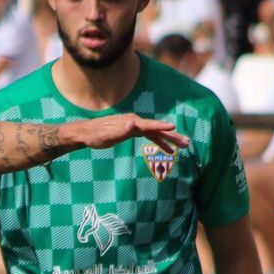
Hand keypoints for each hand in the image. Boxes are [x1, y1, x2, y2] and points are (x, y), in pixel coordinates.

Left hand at [63, 114, 188, 154]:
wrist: (87, 133)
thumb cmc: (95, 136)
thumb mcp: (107, 135)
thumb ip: (120, 130)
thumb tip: (132, 123)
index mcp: (132, 123)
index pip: (150, 125)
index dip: (161, 126)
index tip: (174, 127)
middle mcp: (136, 122)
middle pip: (158, 129)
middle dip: (173, 136)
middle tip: (187, 142)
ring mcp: (136, 126)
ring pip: (157, 133)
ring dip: (170, 140)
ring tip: (183, 146)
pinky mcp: (134, 132)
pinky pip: (151, 137)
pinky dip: (160, 143)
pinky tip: (167, 151)